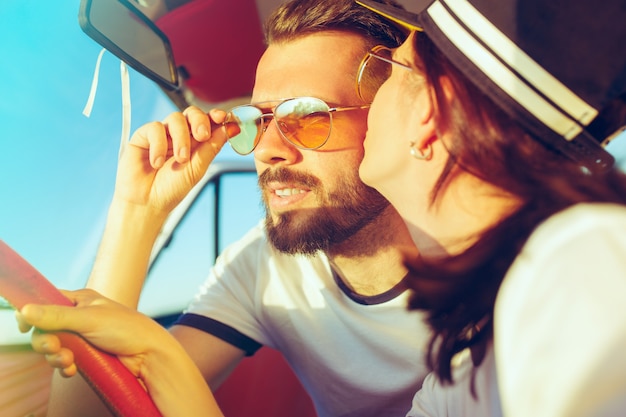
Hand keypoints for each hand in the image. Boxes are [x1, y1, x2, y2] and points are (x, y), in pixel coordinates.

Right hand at [16, 289, 171, 379]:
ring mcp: (82, 336)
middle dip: (45, 340)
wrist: (149, 355)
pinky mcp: (86, 355)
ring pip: (53, 346)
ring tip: (68, 361)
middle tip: (53, 347)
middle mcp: (80, 316)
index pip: (47, 301)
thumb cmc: (127, 329)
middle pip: (45, 327)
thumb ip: (56, 316)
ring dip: (54, 355)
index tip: (25, 326)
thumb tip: (25, 310)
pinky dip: (64, 366)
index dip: (33, 312)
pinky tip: (72, 370)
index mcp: (81, 300)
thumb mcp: (90, 319)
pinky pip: (63, 361)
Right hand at [114, 106, 228, 213]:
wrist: (147, 203)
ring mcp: (162, 134)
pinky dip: (158, 145)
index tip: (222, 117)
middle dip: (200, 121)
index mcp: (196, 142)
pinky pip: (155, 128)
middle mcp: (180, 135)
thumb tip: (231, 128)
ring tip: (181, 159)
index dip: (215, 116)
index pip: (208, 121)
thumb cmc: (172, 188)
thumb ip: (212, 147)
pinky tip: (157, 163)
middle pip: (192, 113)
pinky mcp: (144, 136)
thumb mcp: (197, 169)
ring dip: (181, 138)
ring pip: (175, 118)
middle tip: (202, 136)